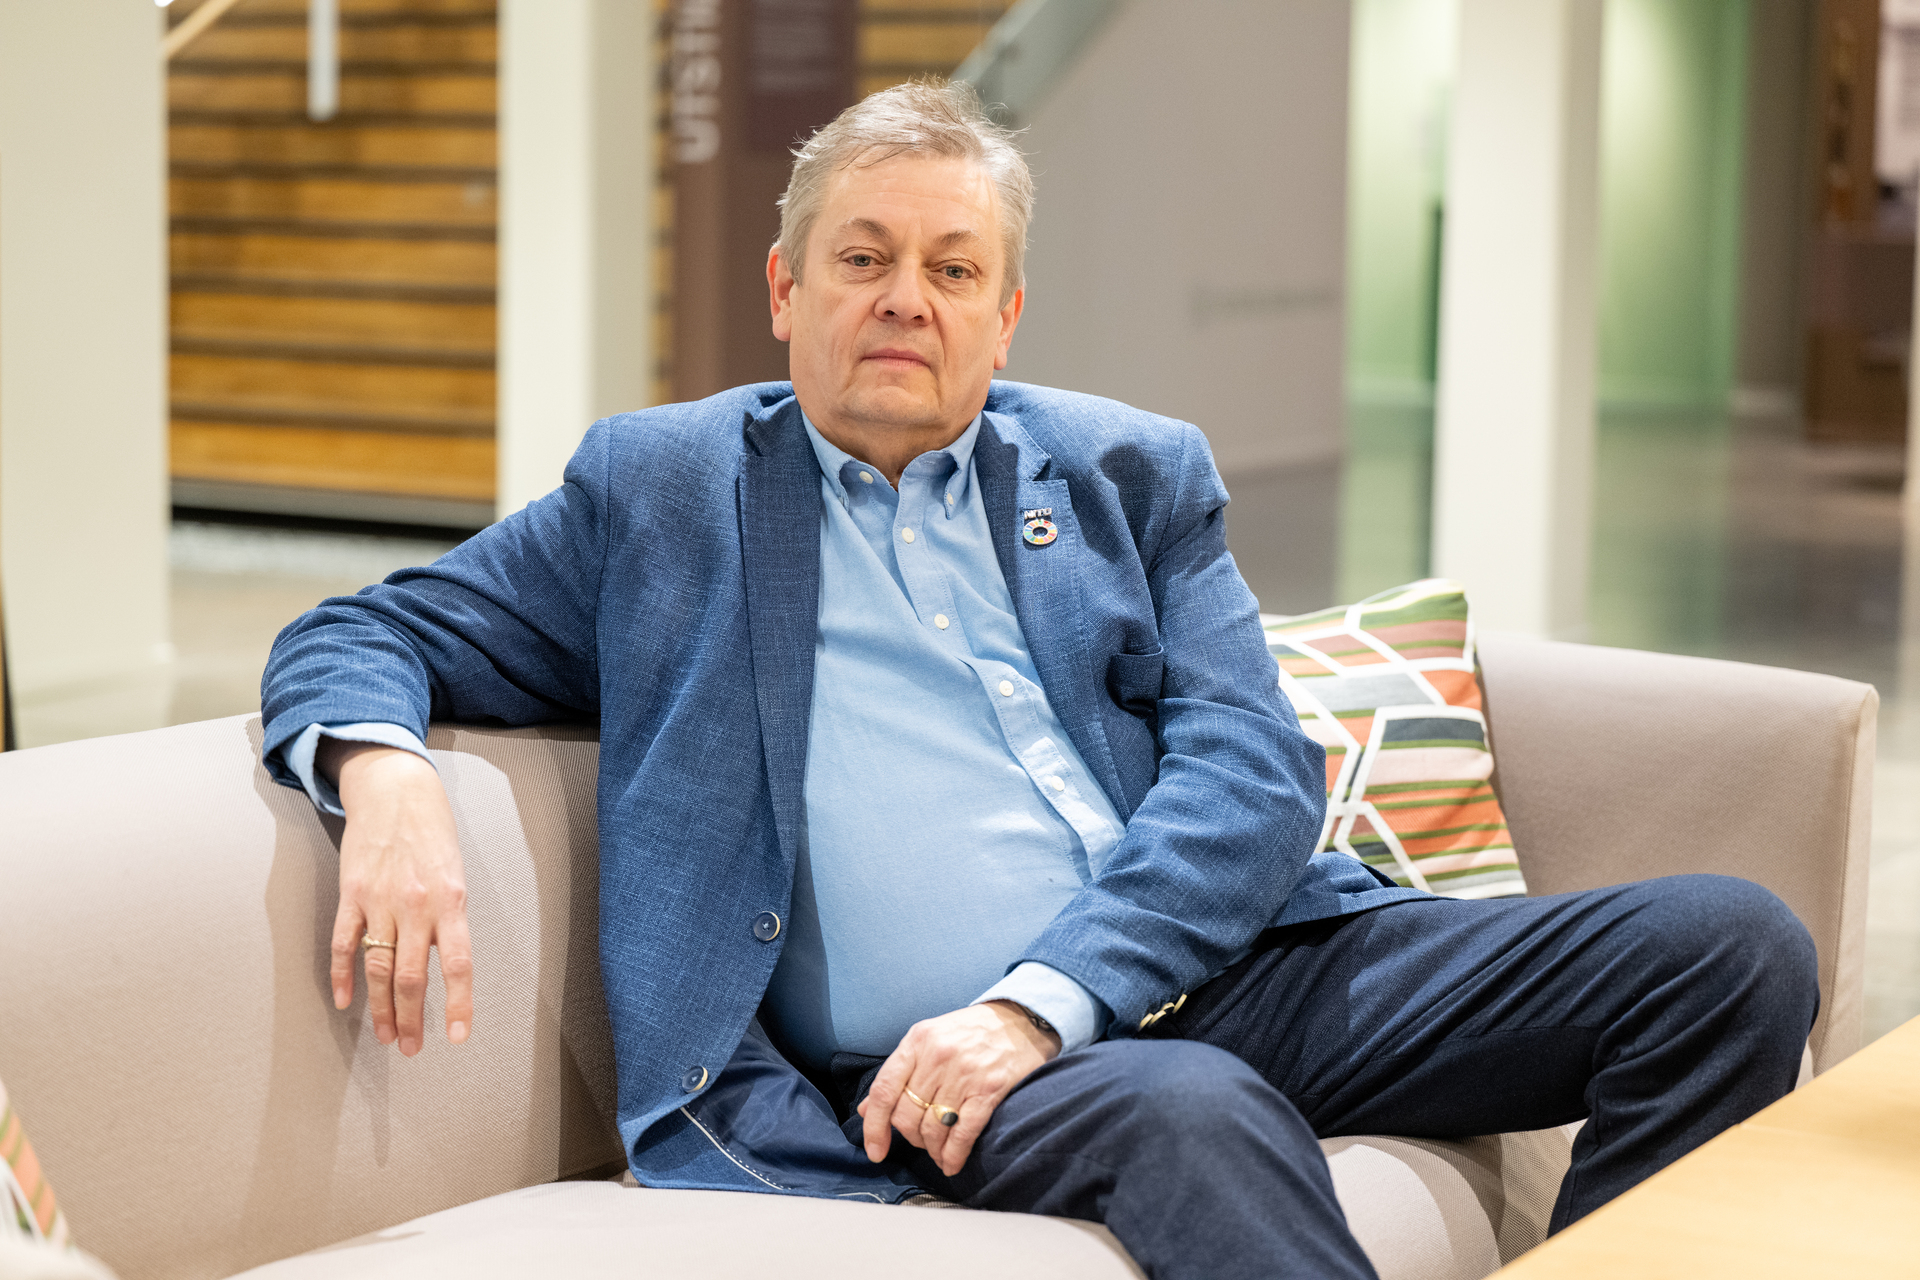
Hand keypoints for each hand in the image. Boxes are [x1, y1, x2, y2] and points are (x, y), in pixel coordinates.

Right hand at [321, 741, 472, 1055]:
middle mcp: (416, 905)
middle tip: (409, 1048)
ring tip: (385, 1035)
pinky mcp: (351, 895)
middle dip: (411, 1018)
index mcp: (451, 901)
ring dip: (381, 1008)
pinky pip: (343, 944)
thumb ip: (449, 918)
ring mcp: (380, 901)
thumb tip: (442, 962)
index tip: (458, 1036)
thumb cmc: (432, 832)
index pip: (458, 964)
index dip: (459, 1004)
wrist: (396, 791)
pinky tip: (344, 1001)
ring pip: (377, 968)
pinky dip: (342, 977)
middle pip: (411, 976)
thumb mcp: (456, 873)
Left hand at [857, 1000, 1060, 1176]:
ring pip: (933, 1128)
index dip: (874, 1126)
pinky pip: (963, 1133)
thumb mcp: (928, 1039)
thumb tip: (866, 1109)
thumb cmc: (971, 1031)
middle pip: (907, 1115)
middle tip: (921, 1141)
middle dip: (910, 1138)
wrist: (1021, 1019)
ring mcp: (964, 1074)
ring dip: (932, 1149)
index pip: (883, 1090)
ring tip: (937, 1153)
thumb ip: (899, 1072)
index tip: (875, 1150)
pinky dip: (954, 1155)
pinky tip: (952, 1164)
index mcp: (917, 1041)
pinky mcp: (989, 1090)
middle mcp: (937, 1056)